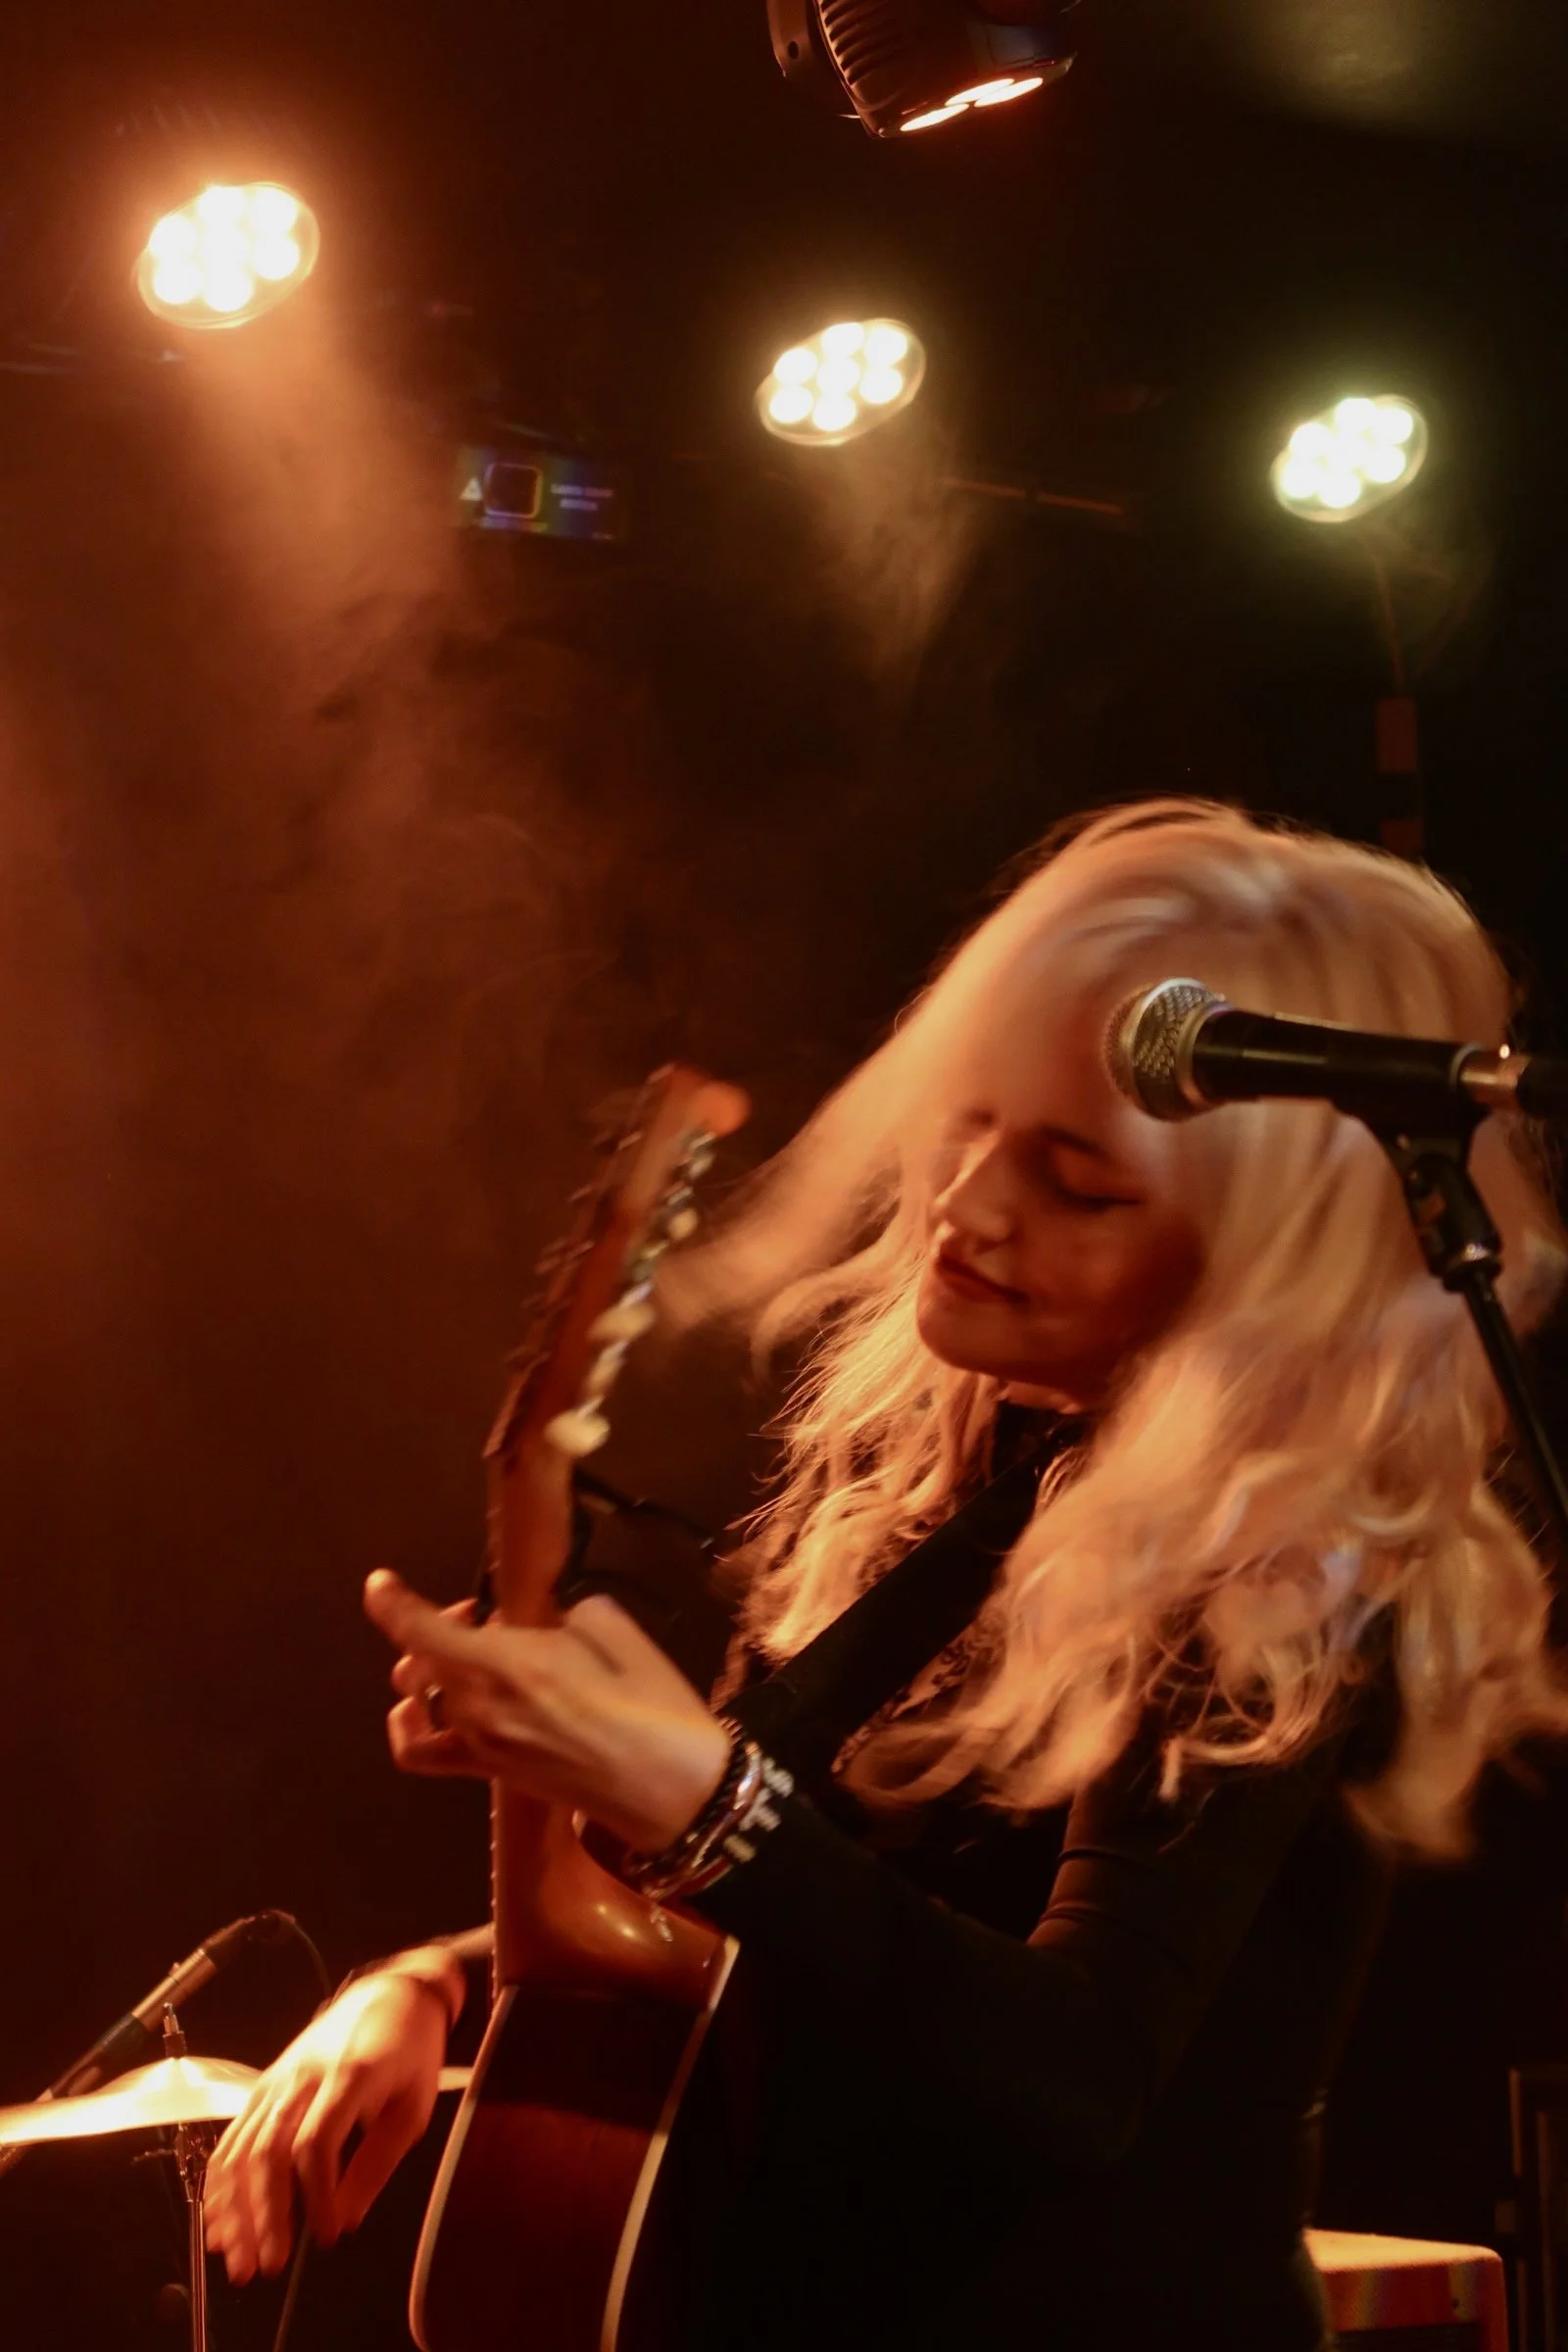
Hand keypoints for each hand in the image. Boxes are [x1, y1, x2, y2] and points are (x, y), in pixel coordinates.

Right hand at [202, 1964, 452, 2281]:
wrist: (389, 1994)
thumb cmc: (409, 2050)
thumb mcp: (413, 2105)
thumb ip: (378, 2163)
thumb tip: (346, 2219)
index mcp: (349, 2076)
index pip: (317, 2141)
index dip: (316, 2195)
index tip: (326, 2236)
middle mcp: (303, 2076)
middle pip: (269, 2149)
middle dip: (263, 2214)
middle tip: (267, 2265)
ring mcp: (277, 2079)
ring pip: (242, 2147)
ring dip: (234, 2209)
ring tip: (237, 2259)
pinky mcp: (263, 2084)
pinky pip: (232, 2136)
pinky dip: (221, 2183)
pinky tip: (220, 2222)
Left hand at [364, 1572, 731, 1852]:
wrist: (671, 1788)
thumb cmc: (653, 1704)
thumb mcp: (615, 1630)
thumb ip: (567, 1612)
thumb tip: (546, 1622)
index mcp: (510, 1663)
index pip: (422, 1631)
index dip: (391, 1603)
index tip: (378, 1582)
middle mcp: (481, 1705)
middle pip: (422, 1659)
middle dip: (437, 1625)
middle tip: (478, 1614)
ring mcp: (481, 1743)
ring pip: (422, 1697)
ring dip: (431, 1667)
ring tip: (468, 1655)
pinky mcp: (488, 1772)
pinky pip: (424, 1752)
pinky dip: (409, 1728)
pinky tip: (419, 1711)